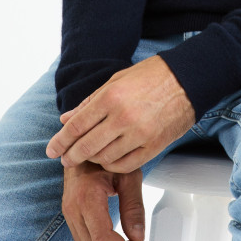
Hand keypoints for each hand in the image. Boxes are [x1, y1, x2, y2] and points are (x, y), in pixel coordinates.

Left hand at [46, 54, 195, 172]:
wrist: (188, 80)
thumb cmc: (153, 75)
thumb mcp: (117, 80)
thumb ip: (90, 101)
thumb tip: (67, 118)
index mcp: (111, 96)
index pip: (76, 126)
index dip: (60, 140)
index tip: (52, 149)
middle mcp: (123, 117)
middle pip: (86, 146)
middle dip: (71, 155)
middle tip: (65, 158)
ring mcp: (139, 134)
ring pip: (104, 158)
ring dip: (93, 159)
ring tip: (89, 156)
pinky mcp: (153, 146)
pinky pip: (125, 165)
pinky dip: (112, 165)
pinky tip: (109, 159)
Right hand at [62, 162, 148, 240]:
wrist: (85, 142)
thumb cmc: (106, 154)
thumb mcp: (128, 174)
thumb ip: (133, 206)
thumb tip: (138, 237)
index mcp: (86, 196)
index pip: (102, 238)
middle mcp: (73, 207)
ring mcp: (68, 211)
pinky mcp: (70, 213)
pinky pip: (82, 239)